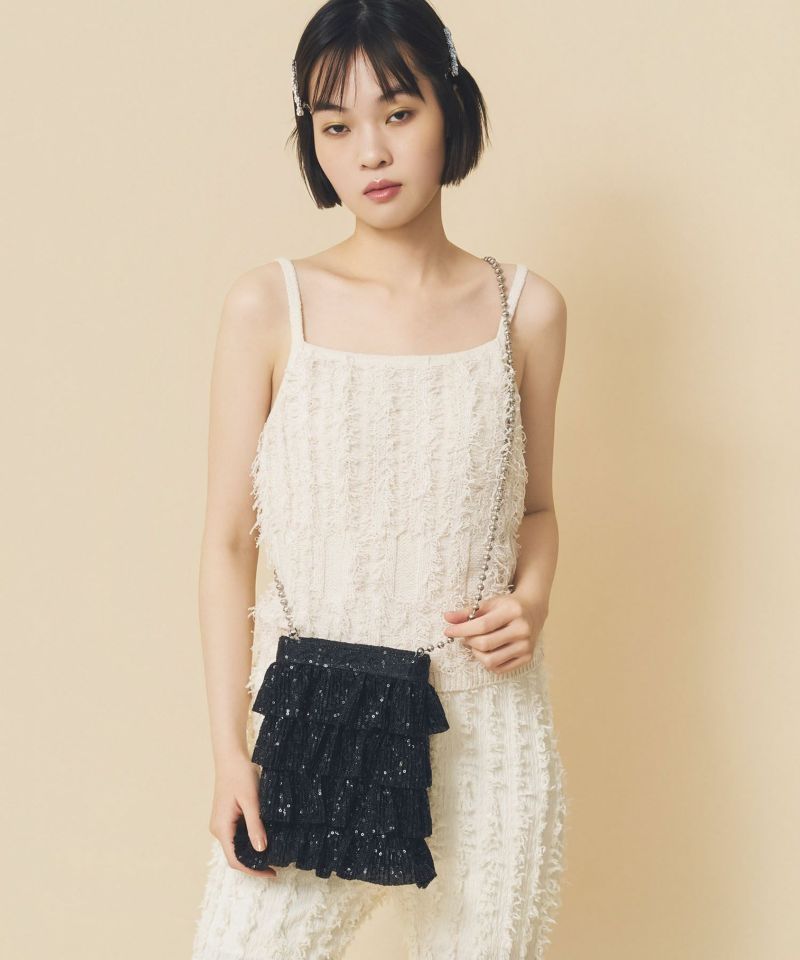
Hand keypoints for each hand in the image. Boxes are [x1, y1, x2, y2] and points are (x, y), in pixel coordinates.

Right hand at [209, 753, 276, 878]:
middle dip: (254, 863)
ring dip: (252, 852)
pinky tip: (264, 838)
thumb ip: (255, 825)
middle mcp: (218, 829)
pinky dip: (249, 841)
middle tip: (276, 865)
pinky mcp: (226, 817)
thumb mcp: (251, 800)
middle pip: (235, 855)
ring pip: (236, 846)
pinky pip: (237, 836)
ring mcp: (221, 823)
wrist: (231, 757)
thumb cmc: (240, 775)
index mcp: (222, 828)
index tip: (271, 873)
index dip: (253, 870)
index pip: (235, 859)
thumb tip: (261, 850)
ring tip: (273, 854)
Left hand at [442, 591, 545, 673]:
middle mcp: (522, 630)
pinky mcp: (527, 658)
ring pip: (491, 660)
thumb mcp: (489, 604)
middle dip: (469, 641)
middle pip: (485, 644)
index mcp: (513, 612)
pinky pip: (499, 669)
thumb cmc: (507, 606)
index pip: (482, 625)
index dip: (462, 630)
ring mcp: (526, 646)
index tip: (448, 631)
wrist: (533, 610)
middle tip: (466, 636)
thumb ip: (467, 611)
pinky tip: (486, 651)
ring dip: (477, 654)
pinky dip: (487, 662)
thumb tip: (447, 618)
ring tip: (476, 644)